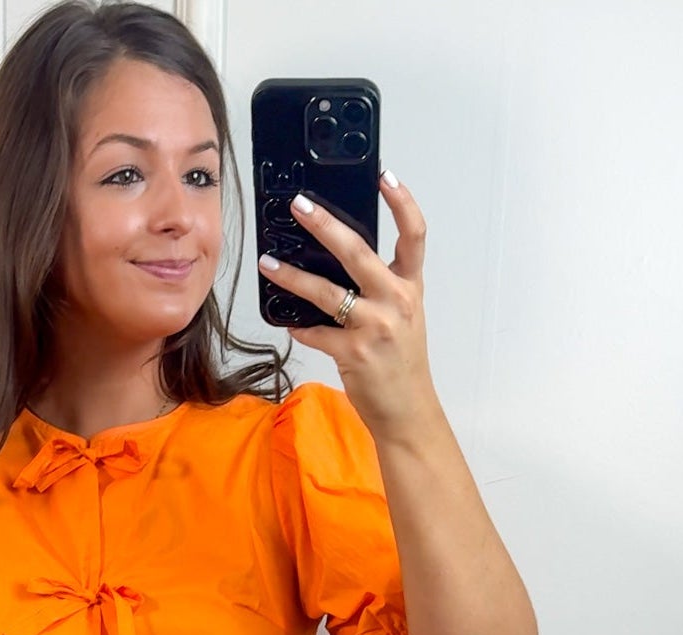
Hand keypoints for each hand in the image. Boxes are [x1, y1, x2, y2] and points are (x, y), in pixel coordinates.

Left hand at [258, 170, 437, 439]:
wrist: (408, 412)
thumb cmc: (401, 363)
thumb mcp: (403, 317)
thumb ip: (381, 287)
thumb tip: (339, 261)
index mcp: (410, 287)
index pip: (415, 236)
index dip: (402, 202)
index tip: (384, 175)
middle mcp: (396, 301)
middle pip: (358, 252)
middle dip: (325, 225)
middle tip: (299, 206)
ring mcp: (375, 327)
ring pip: (326, 292)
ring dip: (292, 276)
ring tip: (267, 262)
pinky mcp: (353, 354)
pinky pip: (315, 333)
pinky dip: (299, 327)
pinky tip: (287, 322)